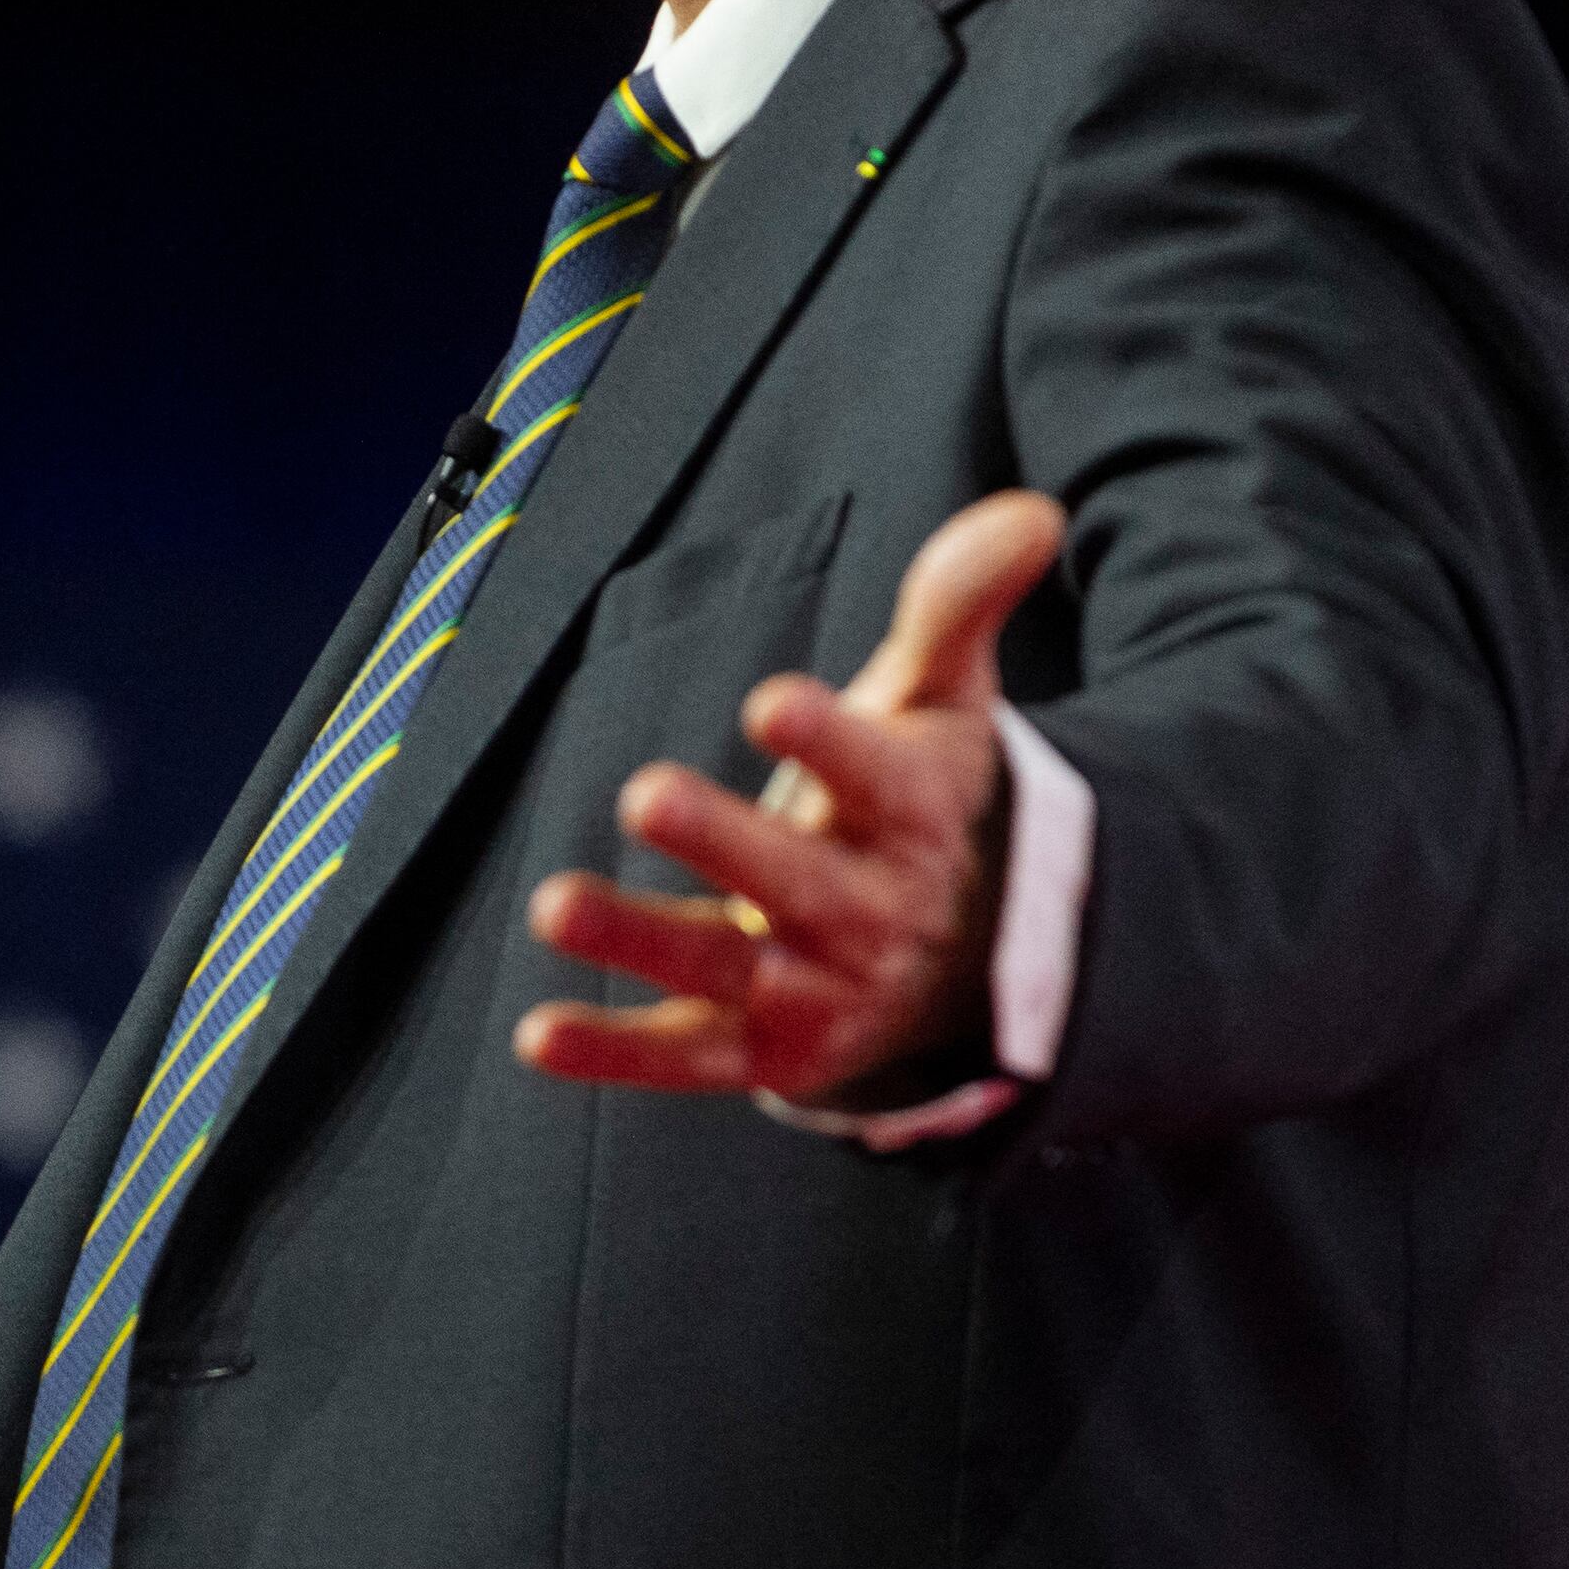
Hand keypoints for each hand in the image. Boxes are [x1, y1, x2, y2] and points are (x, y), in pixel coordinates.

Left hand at [514, 488, 1063, 1106]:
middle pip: (799, 883)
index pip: (879, 778)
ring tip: (554, 903)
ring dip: (639, 941)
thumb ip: (960, 601)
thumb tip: (1029, 511)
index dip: (829, 742)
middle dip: (724, 844)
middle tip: (644, 792)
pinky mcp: (762, 1052)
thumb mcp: (948, 697)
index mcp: (914, 818)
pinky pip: (686, 1058)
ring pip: (727, 970)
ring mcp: (813, 990)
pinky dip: (616, 1052)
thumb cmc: (926, 799)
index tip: (771, 703)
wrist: (964, 962)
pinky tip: (539, 1032)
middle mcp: (869, 912)